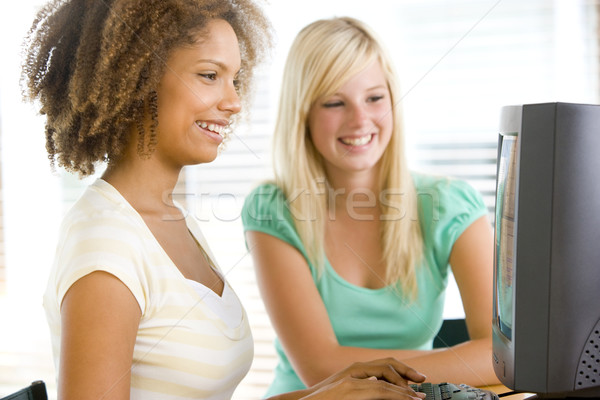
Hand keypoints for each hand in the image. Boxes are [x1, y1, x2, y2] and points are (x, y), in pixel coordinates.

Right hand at [301, 358, 426, 398]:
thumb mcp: (347, 394)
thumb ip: (363, 390)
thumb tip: (380, 393)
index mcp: (355, 371)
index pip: (383, 365)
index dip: (402, 371)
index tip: (416, 380)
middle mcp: (354, 370)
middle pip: (387, 364)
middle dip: (407, 371)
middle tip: (423, 380)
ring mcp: (351, 378)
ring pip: (385, 375)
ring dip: (403, 385)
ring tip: (416, 396)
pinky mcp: (349, 388)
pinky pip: (378, 388)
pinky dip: (394, 393)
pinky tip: (404, 398)